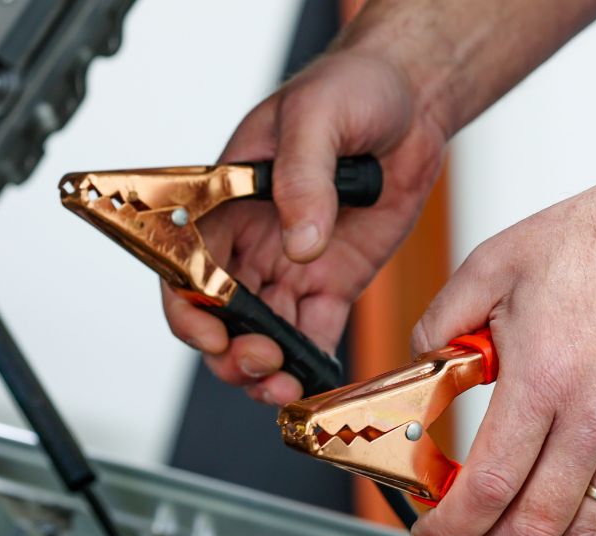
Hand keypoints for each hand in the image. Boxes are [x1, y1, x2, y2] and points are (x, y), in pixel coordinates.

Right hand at [162, 50, 447, 403]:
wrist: (411, 102)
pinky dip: (310, 362)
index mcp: (225, 201)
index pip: (184, 265)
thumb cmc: (351, 90)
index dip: (187, 307)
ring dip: (266, 368)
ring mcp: (293, 265)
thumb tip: (301, 242)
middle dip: (229, 350)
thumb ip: (303, 178)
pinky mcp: (334, 281)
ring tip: (287, 386)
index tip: (210, 332)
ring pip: (262, 334)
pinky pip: (314, 332)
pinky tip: (314, 379)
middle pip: (220, 315)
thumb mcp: (317, 118)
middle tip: (261, 361)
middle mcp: (252, 240)